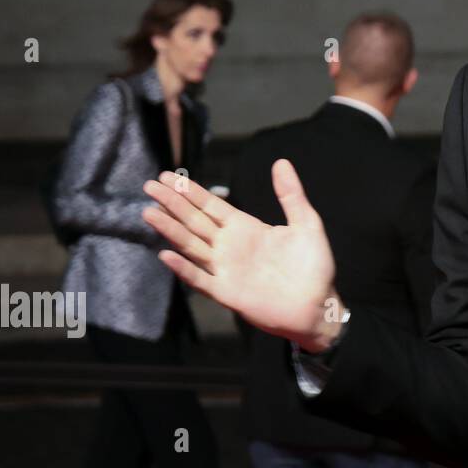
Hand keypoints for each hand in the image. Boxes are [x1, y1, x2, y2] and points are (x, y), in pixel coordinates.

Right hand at [142, 160, 342, 351]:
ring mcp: (225, 269)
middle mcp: (230, 246)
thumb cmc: (314, 266)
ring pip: (191, 245)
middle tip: (149, 186)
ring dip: (170, 230)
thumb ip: (291, 195)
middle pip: (195, 221)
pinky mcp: (227, 292)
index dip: (190, 191)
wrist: (318, 306)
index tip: (168, 176)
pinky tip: (166, 255)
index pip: (211, 205)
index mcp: (246, 227)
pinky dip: (184, 268)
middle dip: (172, 203)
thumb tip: (281, 162)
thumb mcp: (306, 224)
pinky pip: (200, 279)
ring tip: (149, 213)